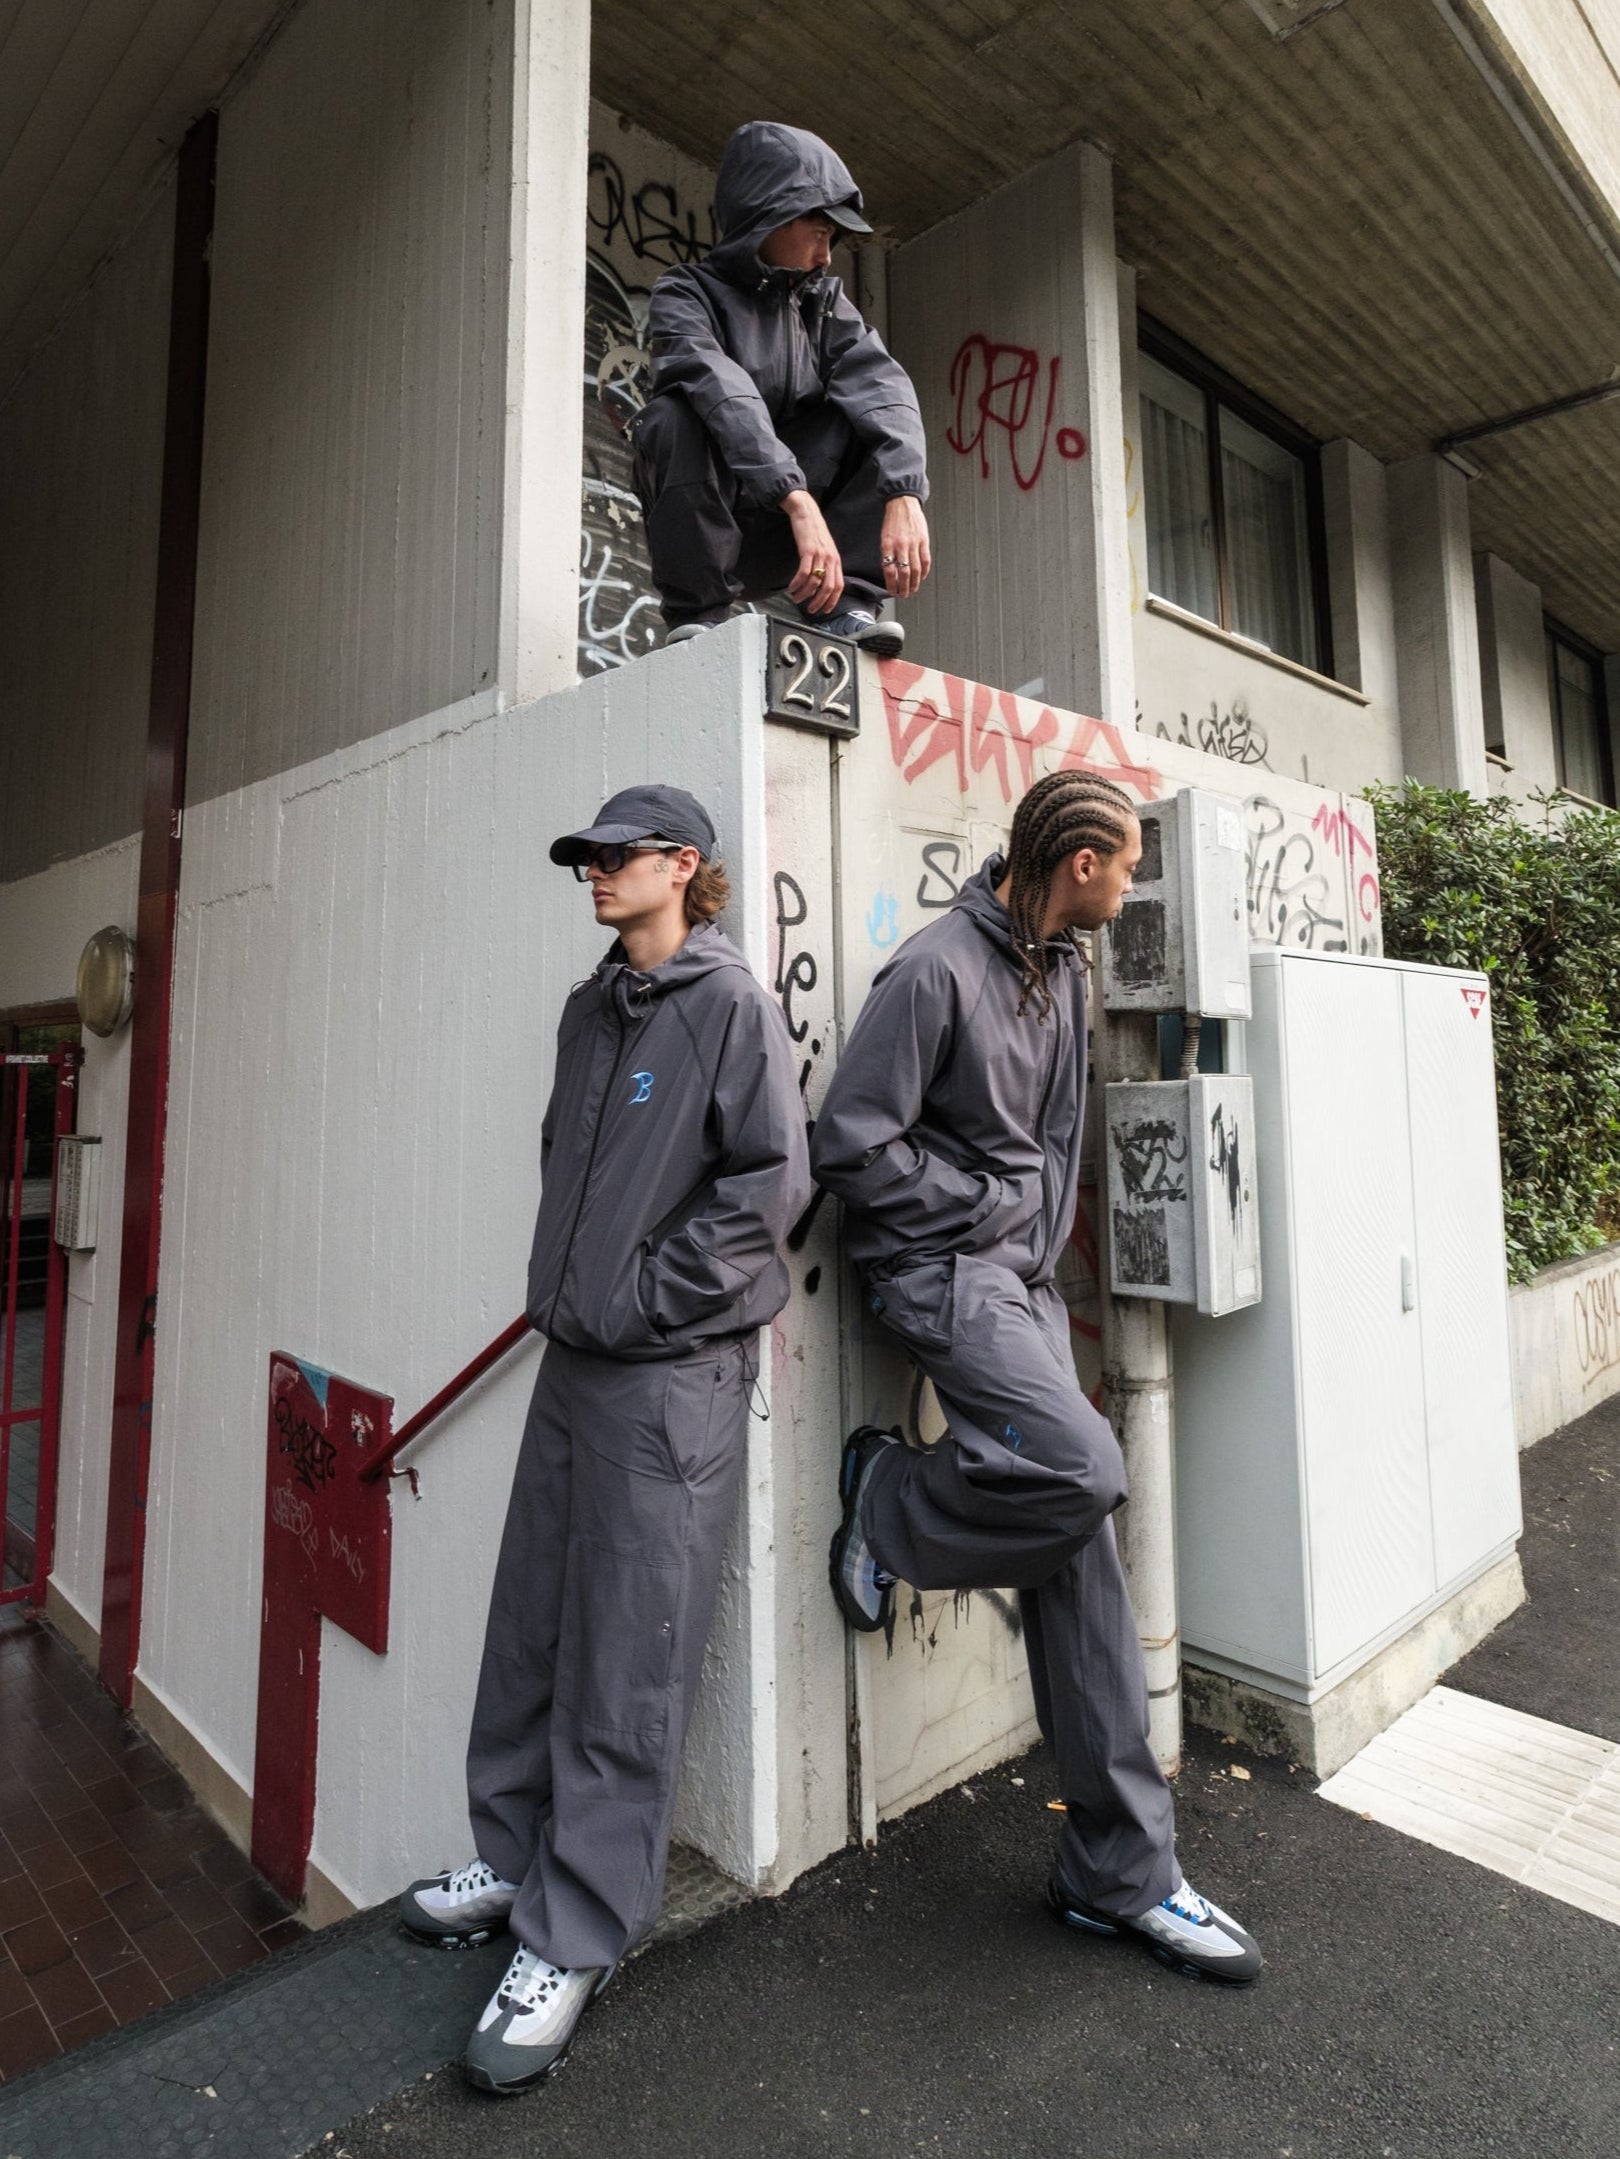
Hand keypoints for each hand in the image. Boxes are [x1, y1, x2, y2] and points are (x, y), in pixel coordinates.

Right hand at [782, 490, 844, 615]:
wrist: (806, 513)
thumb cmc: (814, 531)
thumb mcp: (825, 549)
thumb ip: (826, 565)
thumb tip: (821, 582)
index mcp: (836, 560)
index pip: (838, 585)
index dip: (833, 601)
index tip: (825, 610)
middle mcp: (830, 559)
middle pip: (828, 587)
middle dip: (819, 602)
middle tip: (810, 609)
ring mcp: (820, 555)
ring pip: (814, 582)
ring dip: (804, 594)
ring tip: (796, 598)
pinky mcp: (808, 551)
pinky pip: (803, 573)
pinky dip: (797, 583)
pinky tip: (792, 587)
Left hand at [880, 497, 930, 599]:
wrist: (903, 503)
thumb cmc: (892, 521)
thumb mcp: (884, 538)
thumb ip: (887, 554)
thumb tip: (890, 573)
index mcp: (888, 545)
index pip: (889, 571)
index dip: (891, 584)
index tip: (892, 592)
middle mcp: (901, 545)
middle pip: (904, 573)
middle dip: (904, 587)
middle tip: (903, 595)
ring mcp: (914, 543)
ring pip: (916, 569)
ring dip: (914, 583)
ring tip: (912, 590)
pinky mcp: (923, 540)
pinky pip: (925, 560)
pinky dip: (924, 572)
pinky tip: (922, 577)